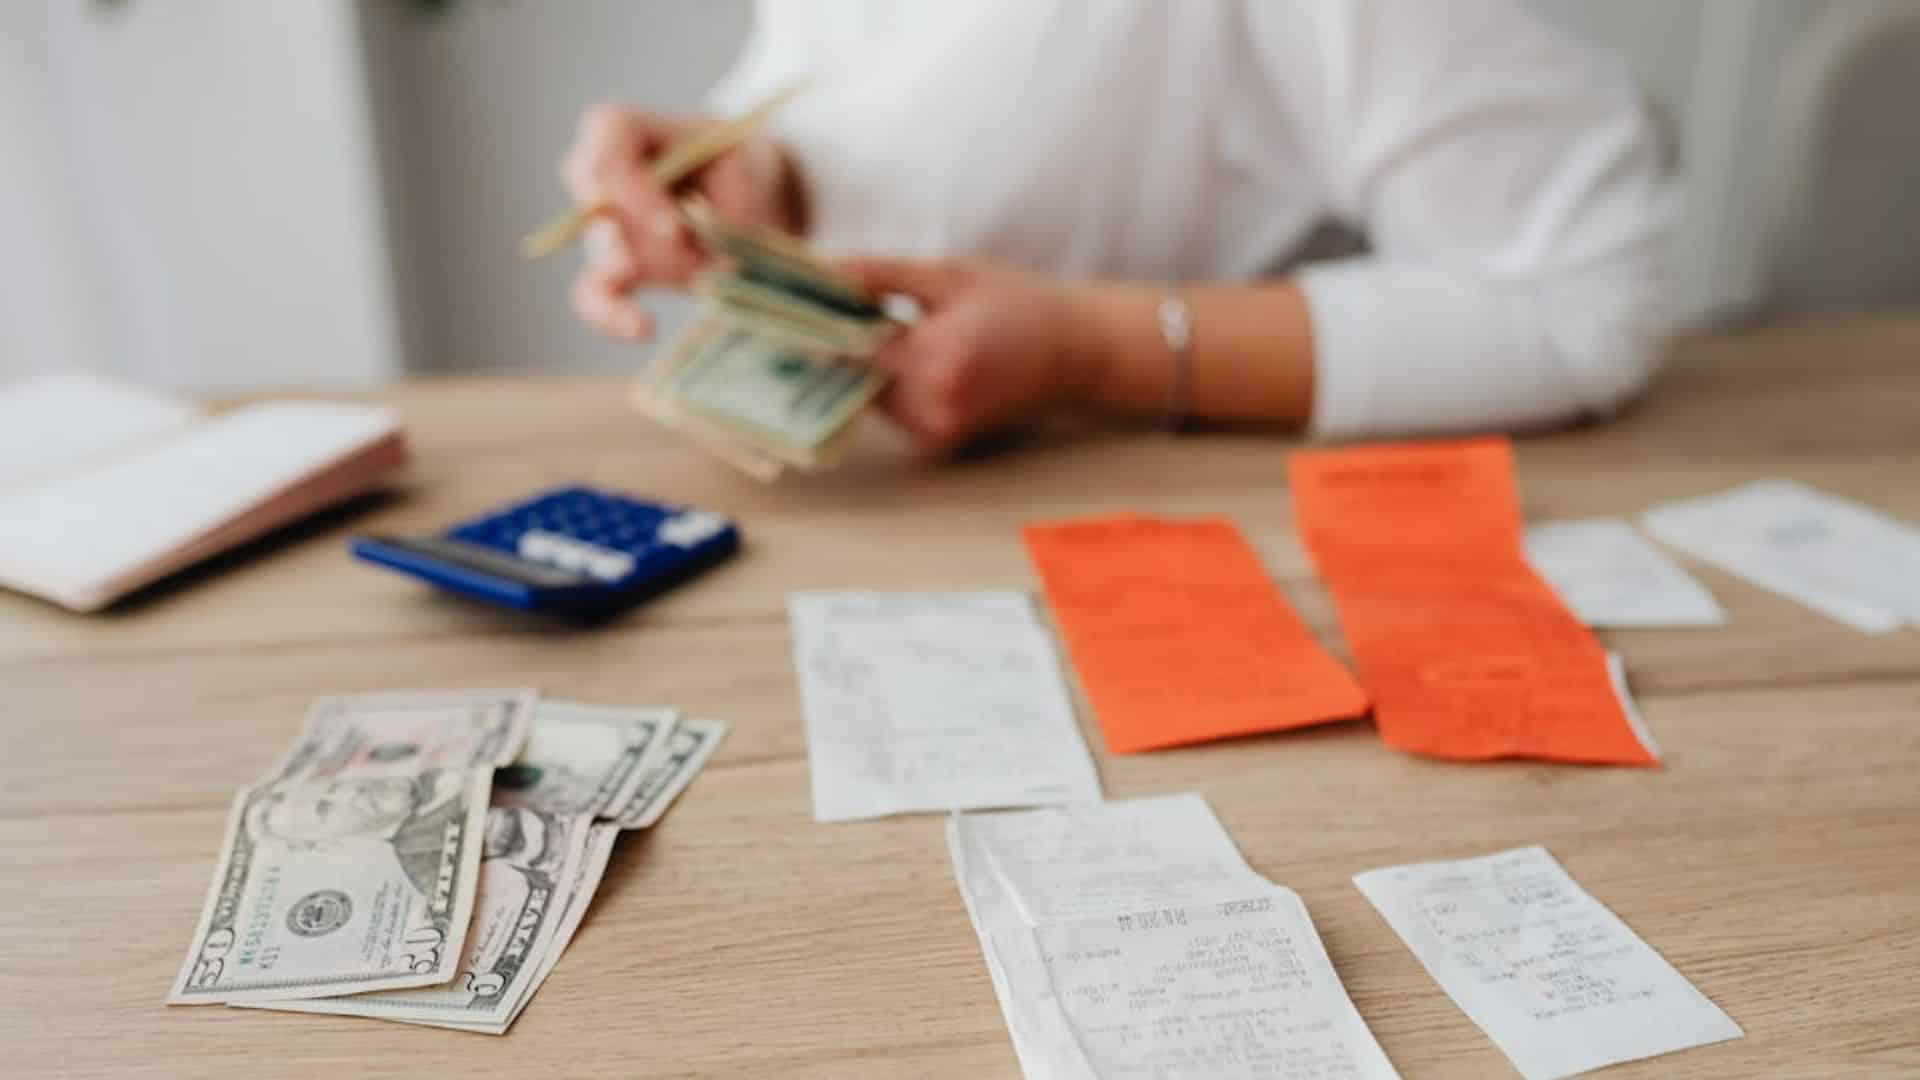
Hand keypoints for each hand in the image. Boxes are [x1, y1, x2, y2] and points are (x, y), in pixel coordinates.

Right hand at [560, 103, 802, 340]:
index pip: (606, 153)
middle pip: (594, 202)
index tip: (673, 227)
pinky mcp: (612, 268)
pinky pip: (594, 293)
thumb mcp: (740, 170)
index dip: (633, 192)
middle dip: (629, 232)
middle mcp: (597, 176)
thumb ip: (724, 209)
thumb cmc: (733, 166)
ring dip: (641, 272)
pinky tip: (642, 330)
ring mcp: (602, 225)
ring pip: (602, 251)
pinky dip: (611, 314)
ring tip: (652, 307)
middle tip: (671, 250)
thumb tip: (718, 266)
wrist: (739, 192)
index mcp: (621, 131)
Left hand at [839, 258, 1107, 453]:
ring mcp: (937, 430)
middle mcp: (934, 406)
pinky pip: (891, 407)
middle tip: (834, 303)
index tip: (792, 299)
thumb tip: (817, 271)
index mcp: (939, 360)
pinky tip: (908, 351)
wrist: (1076, 352)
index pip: (850, 346)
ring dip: (865, 362)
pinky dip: (888, 380)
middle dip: (842, 340)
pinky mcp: (939, 441)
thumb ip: (878, 275)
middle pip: (853, 373)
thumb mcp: (947, 274)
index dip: (819, 321)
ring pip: (868, 393)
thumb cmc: (1016, 303)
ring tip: (884, 324)